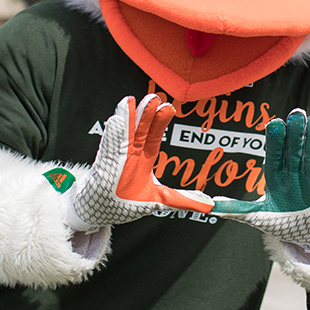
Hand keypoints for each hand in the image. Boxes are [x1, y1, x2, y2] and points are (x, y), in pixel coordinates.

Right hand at [67, 95, 212, 230]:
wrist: (100, 212)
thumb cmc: (127, 202)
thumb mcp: (159, 200)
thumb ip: (182, 199)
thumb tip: (208, 206)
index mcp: (144, 160)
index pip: (153, 138)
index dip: (160, 123)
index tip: (168, 107)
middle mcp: (130, 156)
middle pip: (139, 132)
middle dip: (146, 115)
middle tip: (154, 98)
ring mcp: (115, 160)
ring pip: (122, 136)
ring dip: (127, 119)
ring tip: (130, 102)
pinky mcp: (102, 168)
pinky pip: (107, 150)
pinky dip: (111, 136)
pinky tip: (115, 121)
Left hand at [211, 109, 309, 246]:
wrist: (309, 236)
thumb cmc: (282, 224)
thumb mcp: (259, 218)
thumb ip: (238, 210)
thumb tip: (211, 205)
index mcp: (275, 178)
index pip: (274, 155)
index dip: (275, 140)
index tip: (275, 124)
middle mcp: (293, 173)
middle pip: (293, 150)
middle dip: (295, 133)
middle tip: (296, 113)